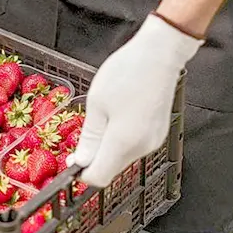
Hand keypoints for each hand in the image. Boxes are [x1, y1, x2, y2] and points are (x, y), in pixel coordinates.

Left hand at [72, 14, 203, 186]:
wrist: (161, 54)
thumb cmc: (127, 72)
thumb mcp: (97, 104)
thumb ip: (89, 138)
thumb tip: (80, 162)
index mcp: (123, 143)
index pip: (98, 178)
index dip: (82, 173)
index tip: (72, 160)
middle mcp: (141, 148)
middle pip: (110, 169)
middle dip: (93, 159)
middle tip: (84, 133)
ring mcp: (153, 142)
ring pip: (121, 158)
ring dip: (106, 148)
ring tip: (103, 118)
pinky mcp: (158, 134)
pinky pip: (133, 147)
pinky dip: (120, 140)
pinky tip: (117, 118)